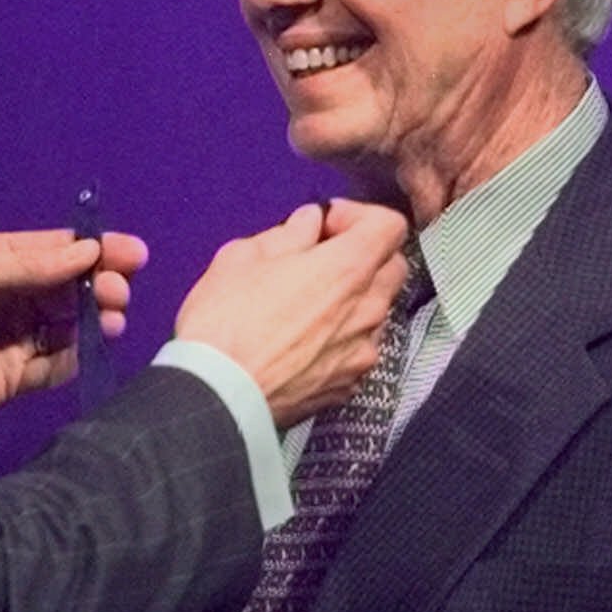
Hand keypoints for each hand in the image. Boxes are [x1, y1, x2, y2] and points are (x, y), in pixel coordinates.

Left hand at [0, 229, 147, 425]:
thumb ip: (29, 267)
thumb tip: (88, 252)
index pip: (55, 251)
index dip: (95, 249)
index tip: (133, 252)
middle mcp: (9, 297)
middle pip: (69, 287)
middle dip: (100, 283)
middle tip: (118, 290)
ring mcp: (12, 339)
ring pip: (69, 325)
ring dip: (95, 317)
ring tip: (112, 315)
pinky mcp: (11, 379)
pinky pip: (55, 366)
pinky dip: (78, 355)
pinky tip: (93, 344)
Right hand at [174, 200, 409, 426]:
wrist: (218, 395)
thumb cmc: (224, 323)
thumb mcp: (244, 257)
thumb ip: (288, 234)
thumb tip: (309, 224)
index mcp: (346, 269)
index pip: (390, 226)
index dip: (359, 216)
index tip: (326, 225)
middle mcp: (366, 310)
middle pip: (394, 266)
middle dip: (364, 255)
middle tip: (320, 259)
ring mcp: (362, 351)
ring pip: (378, 310)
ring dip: (353, 298)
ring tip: (306, 304)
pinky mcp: (350, 384)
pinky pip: (361, 348)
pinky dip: (342, 337)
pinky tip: (303, 340)